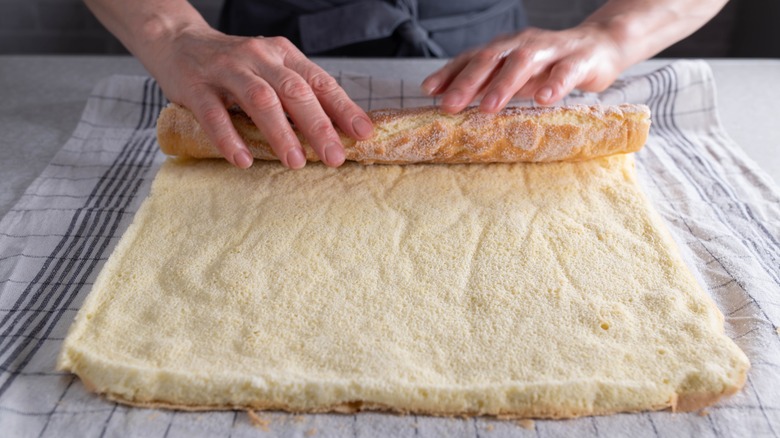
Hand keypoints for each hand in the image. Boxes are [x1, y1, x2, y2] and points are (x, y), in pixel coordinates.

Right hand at [148, 26, 373, 168]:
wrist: (178, 41)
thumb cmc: (234, 66)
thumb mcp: (270, 70)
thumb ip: (298, 94)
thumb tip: (336, 131)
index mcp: (283, 54)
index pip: (319, 81)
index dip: (343, 108)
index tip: (362, 134)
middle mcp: (258, 57)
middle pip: (294, 91)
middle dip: (318, 126)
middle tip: (334, 157)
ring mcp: (226, 70)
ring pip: (260, 100)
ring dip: (280, 133)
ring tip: (296, 162)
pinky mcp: (195, 86)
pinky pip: (214, 114)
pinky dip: (230, 139)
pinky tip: (243, 160)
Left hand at [421, 24, 626, 112]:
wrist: (601, 46)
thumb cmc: (550, 65)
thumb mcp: (515, 76)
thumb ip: (489, 85)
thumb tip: (452, 103)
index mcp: (505, 48)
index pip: (471, 57)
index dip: (449, 73)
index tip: (429, 91)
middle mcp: (523, 44)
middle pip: (491, 58)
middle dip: (467, 82)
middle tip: (449, 105)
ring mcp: (552, 49)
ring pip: (523, 61)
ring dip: (503, 84)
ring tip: (487, 107)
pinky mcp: (580, 59)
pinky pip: (566, 71)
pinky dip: (553, 84)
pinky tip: (542, 99)